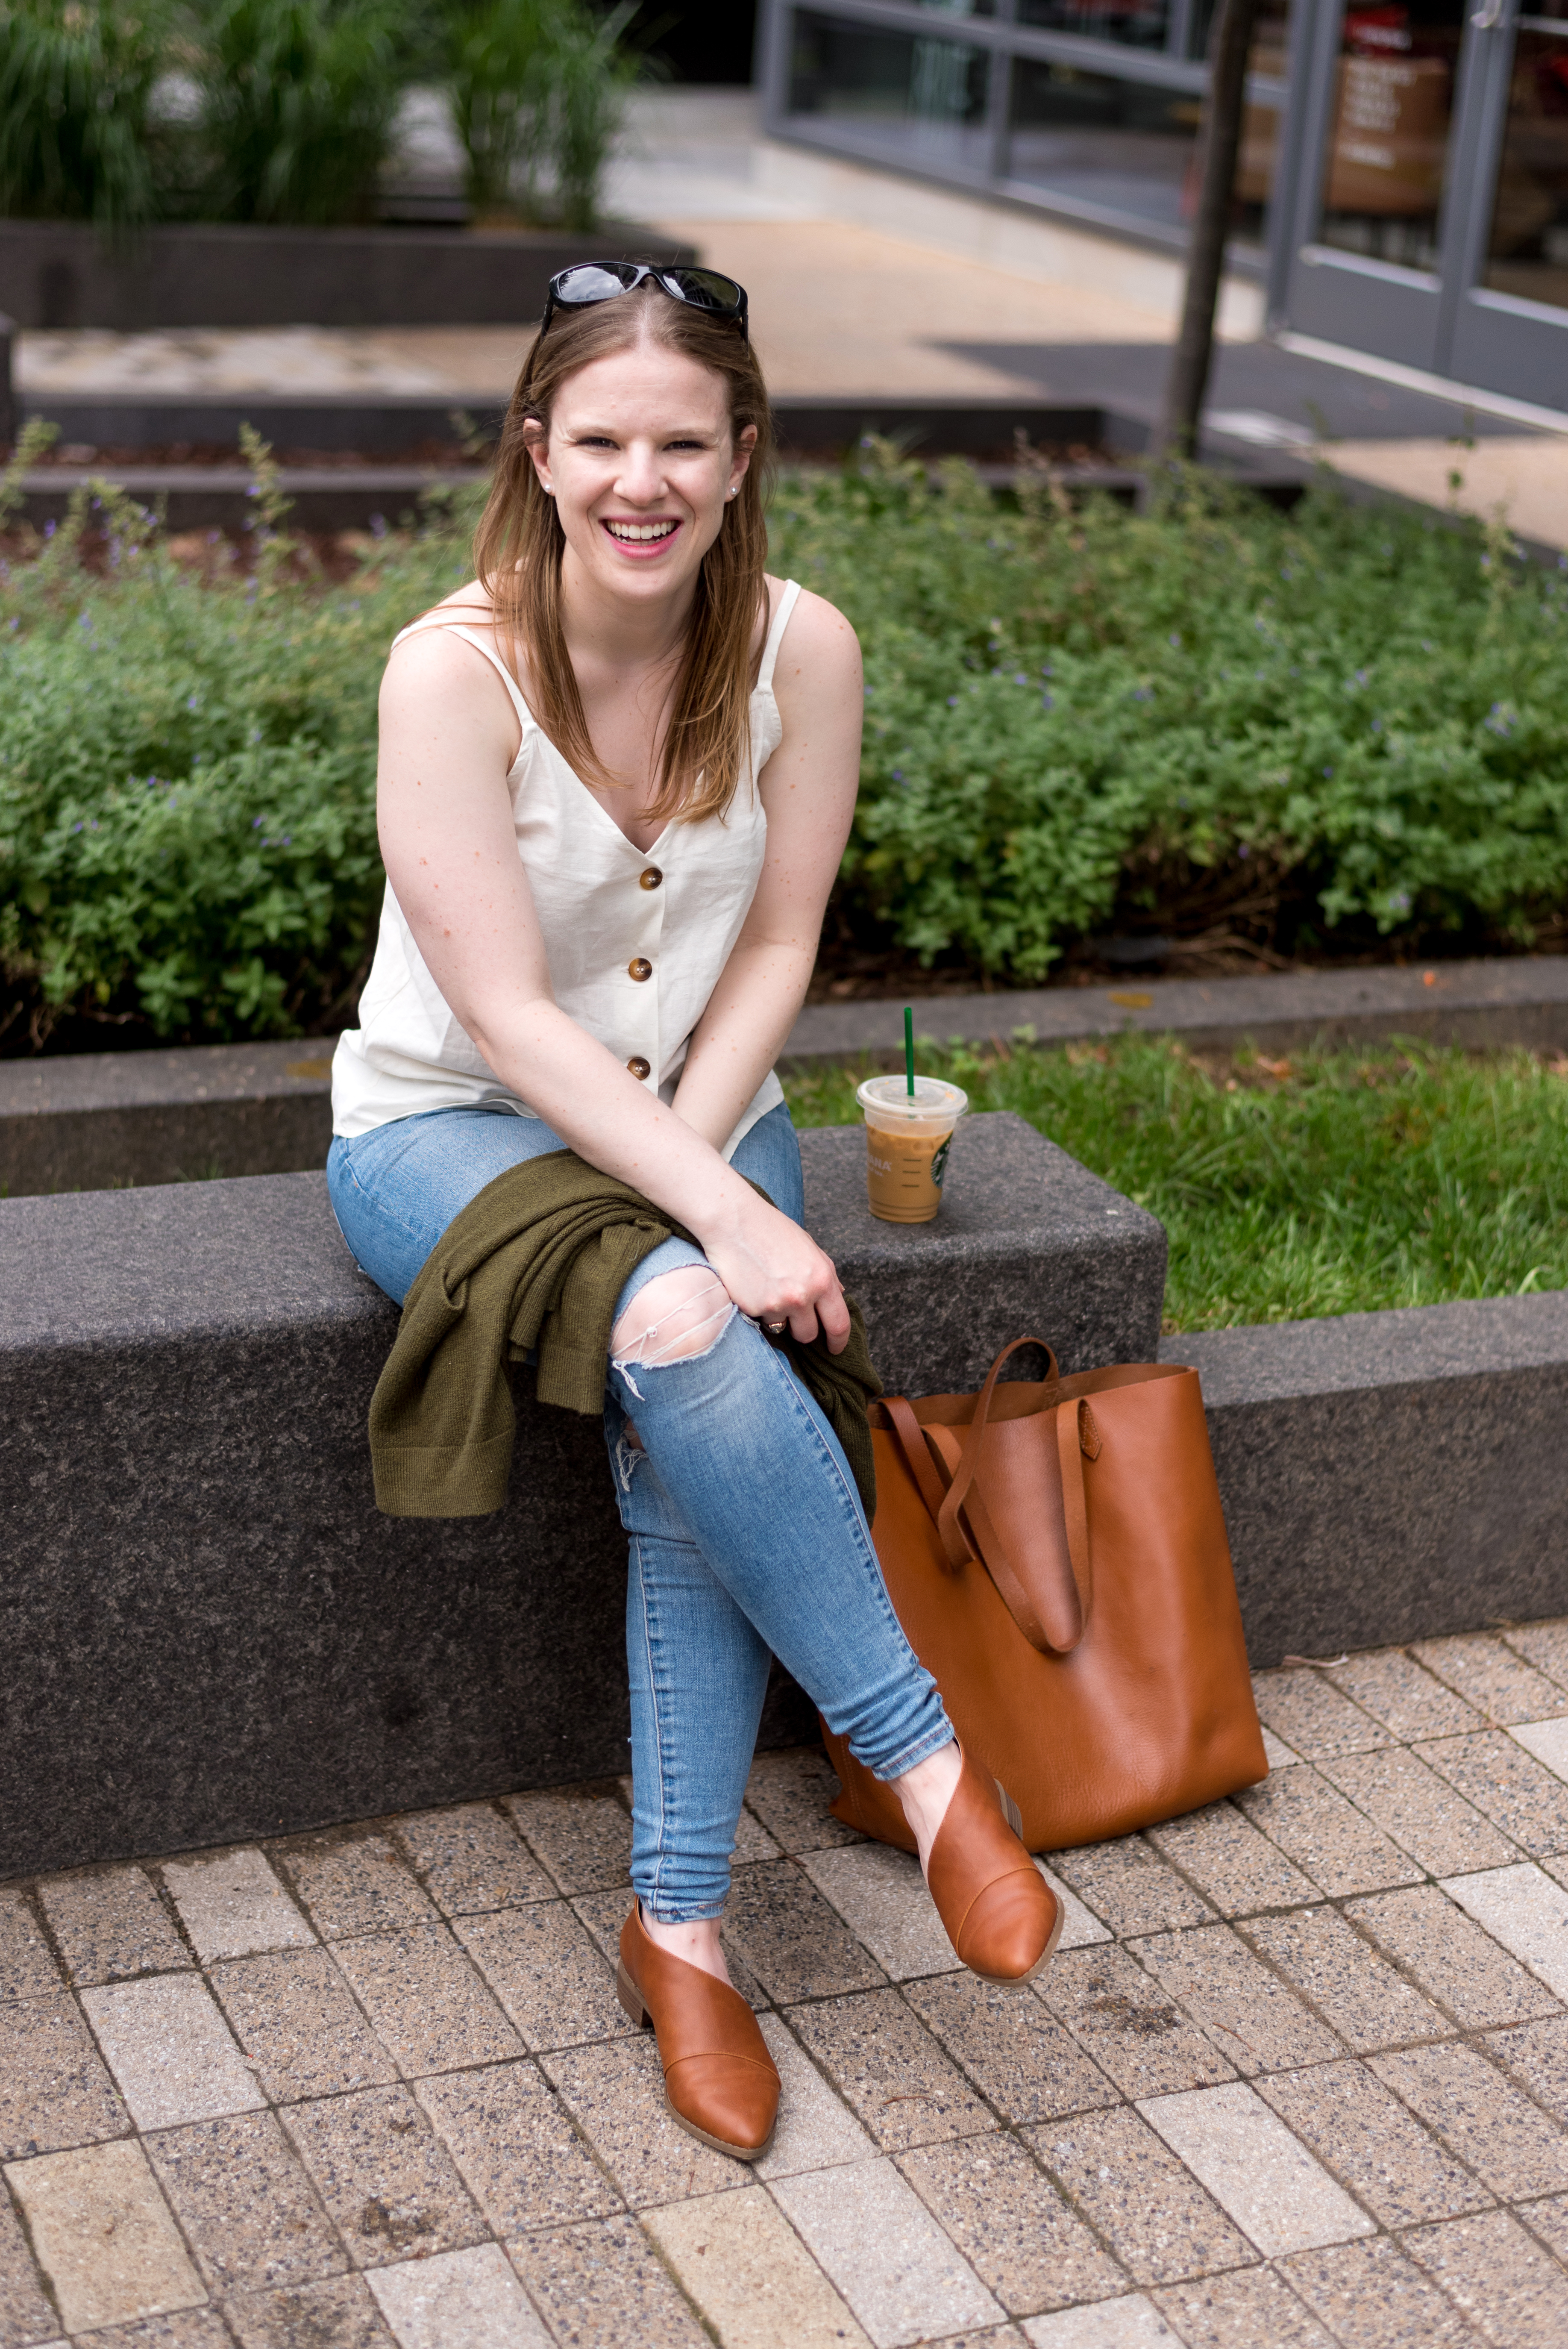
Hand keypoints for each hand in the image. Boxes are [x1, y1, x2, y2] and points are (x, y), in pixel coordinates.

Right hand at [696, 1189, 850, 1353]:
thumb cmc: (773, 1231)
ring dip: (780, 1318)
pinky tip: (754, 1286)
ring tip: (769, 1290)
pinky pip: (761, 1320)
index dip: (839, 1341)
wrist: (734, 1222)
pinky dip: (759, 1309)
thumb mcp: (810, 1248)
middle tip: (794, 1313)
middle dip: (804, 1329)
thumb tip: (840, 1296)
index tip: (835, 1348)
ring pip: (783, 1329)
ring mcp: (777, 1304)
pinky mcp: (753, 1308)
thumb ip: (827, 1275)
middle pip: (809, 1335)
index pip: (838, 1324)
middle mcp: (802, 1295)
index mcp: (822, 1279)